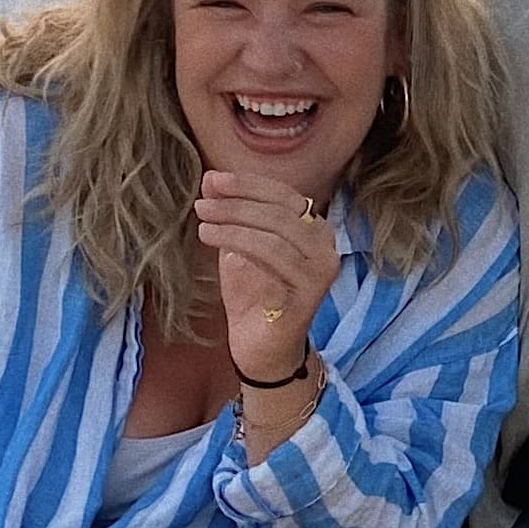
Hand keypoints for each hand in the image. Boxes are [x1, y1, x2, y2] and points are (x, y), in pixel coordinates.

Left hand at [194, 171, 336, 381]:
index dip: (247, 184)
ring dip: (234, 226)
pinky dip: (241, 249)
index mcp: (313, 228)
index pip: (283, 194)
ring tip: (203, 225)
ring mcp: (321, 271)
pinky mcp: (311, 294)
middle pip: (280, 212)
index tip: (213, 180)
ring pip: (276, 235)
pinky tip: (215, 247)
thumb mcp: (237, 247)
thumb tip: (210, 178)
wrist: (261, 349)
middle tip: (202, 205)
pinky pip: (273, 263)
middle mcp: (326, 246)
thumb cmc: (253, 296)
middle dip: (237, 204)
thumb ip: (229, 213)